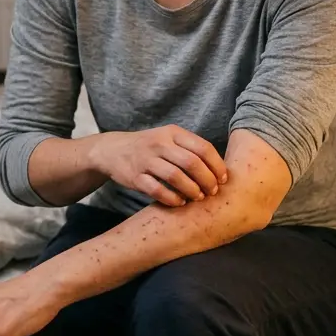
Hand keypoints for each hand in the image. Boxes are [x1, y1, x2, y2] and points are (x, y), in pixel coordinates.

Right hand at [89, 125, 227, 205]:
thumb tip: (220, 169)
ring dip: (191, 190)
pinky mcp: (135, 176)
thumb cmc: (150, 147)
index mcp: (173, 133)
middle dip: (207, 180)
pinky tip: (179, 202)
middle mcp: (159, 144)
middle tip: (213, 192)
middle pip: (191, 163)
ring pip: (175, 176)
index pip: (202, 147)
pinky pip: (157, 190)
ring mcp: (146, 160)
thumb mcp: (169, 138)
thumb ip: (190, 148)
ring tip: (198, 197)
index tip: (223, 179)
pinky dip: (172, 198)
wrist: (113, 150)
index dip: (217, 165)